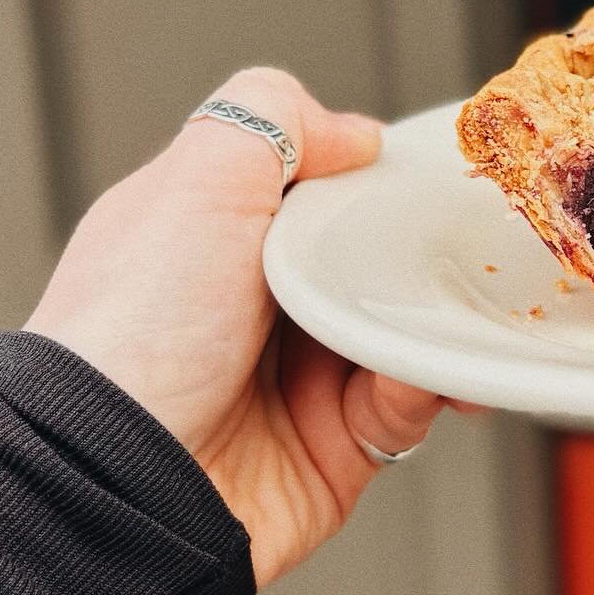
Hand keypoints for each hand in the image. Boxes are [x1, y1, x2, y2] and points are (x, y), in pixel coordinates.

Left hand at [26, 68, 461, 586]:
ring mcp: (297, 380)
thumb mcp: (198, 178)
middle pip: (374, 261)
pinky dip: (428, 386)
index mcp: (219, 237)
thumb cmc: (136, 332)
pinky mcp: (334, 448)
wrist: (124, 479)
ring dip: (440, 323)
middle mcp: (257, 307)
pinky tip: (427, 375)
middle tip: (470, 246)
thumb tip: (358, 134)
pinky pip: (407, 404)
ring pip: (404, 331)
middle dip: (425, 256)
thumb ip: (274, 115)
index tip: (429, 176)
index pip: (318, 190)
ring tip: (458, 317)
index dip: (372, 180)